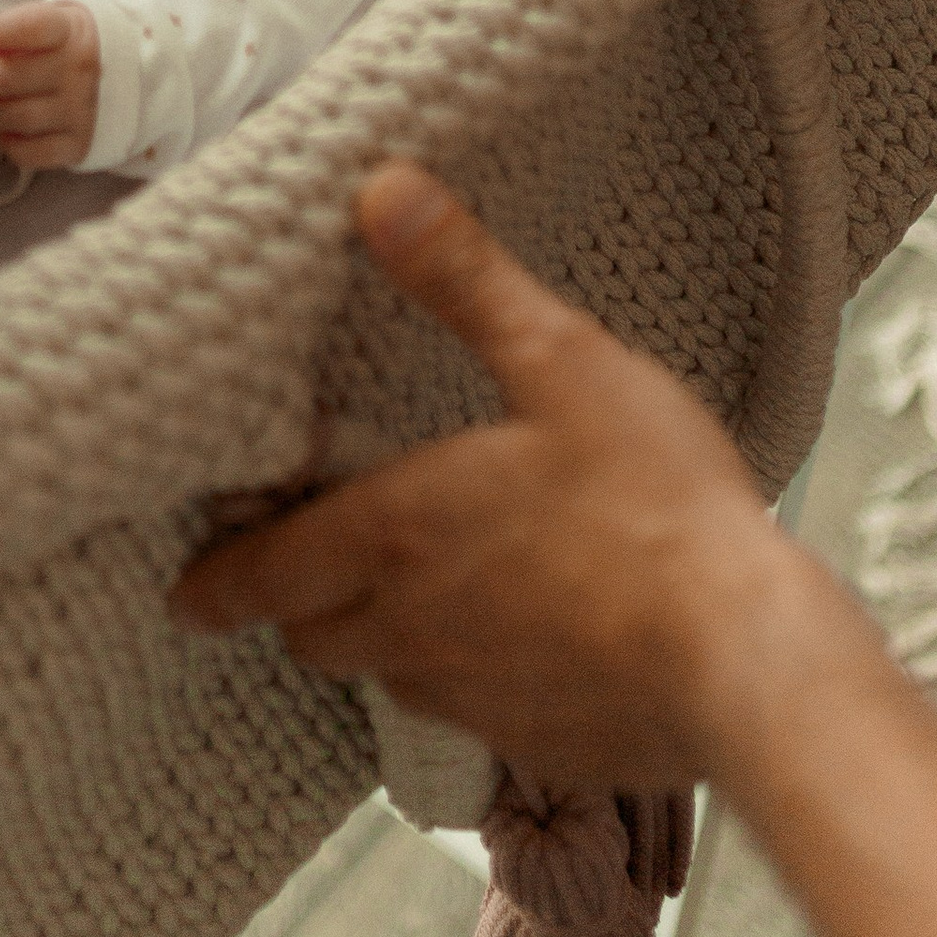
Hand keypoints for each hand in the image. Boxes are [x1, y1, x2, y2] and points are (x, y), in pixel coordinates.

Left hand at [0, 0, 100, 167]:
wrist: (112, 78)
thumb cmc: (57, 47)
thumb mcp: (37, 25)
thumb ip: (1, 29)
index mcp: (69, 30)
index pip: (34, 26)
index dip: (1, 32)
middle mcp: (81, 69)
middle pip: (10, 78)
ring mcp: (82, 109)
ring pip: (15, 117)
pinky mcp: (77, 144)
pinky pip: (27, 153)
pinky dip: (9, 143)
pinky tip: (10, 130)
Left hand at [170, 166, 840, 786]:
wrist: (749, 662)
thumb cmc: (656, 505)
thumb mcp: (560, 361)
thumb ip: (462, 278)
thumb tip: (379, 187)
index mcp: (396, 534)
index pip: (265, 572)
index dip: (218, 580)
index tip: (188, 592)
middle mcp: (412, 630)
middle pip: (312, 634)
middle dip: (300, 603)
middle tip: (310, 567)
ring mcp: (474, 701)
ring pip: (390, 677)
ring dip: (385, 641)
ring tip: (421, 595)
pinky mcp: (537, 749)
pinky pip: (473, 721)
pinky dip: (475, 684)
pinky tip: (526, 647)